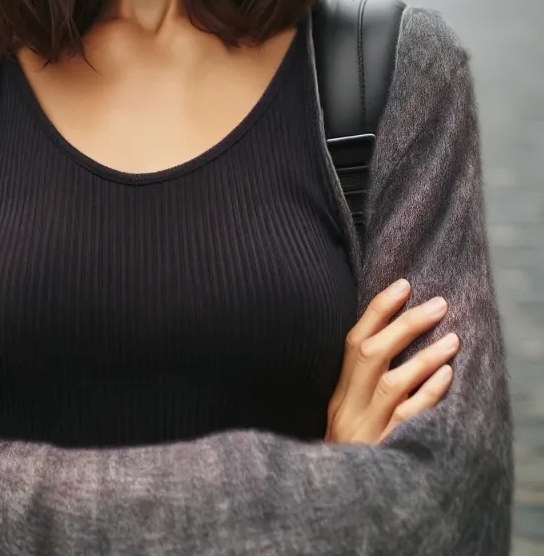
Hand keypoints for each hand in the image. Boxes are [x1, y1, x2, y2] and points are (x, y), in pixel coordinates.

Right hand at [325, 280, 458, 445]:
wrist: (337, 505)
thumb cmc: (348, 457)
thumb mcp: (344, 418)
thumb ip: (359, 385)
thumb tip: (388, 340)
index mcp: (337, 396)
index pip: (352, 343)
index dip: (377, 310)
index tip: (403, 285)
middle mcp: (348, 410)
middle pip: (372, 355)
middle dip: (405, 324)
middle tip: (438, 304)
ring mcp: (367, 432)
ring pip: (392, 385)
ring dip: (424, 357)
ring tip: (453, 338)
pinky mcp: (385, 453)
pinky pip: (409, 419)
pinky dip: (428, 394)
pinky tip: (448, 376)